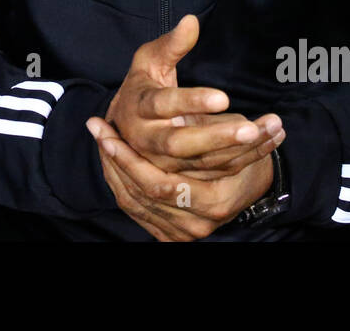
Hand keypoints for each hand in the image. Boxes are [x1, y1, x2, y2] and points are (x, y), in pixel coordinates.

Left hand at [88, 118, 282, 240]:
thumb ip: (214, 128)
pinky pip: (136, 209)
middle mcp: (197, 224)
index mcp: (213, 201)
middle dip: (116, 158)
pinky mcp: (172, 233)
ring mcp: (183, 232)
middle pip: (141, 192)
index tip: (106, 128)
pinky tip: (109, 156)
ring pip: (134, 201)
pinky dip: (121, 182)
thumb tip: (215, 115)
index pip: (159, 183)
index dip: (129, 157)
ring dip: (114, 167)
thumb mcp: (235, 131)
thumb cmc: (242, 146)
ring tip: (100, 135)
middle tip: (98, 128)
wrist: (250, 177)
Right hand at [103, 14, 276, 175]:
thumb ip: (171, 44)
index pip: (163, 105)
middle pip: (181, 144)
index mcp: (138, 107)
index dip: (191, 102)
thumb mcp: (148, 60)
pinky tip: (271, 138)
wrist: (125, 127)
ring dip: (241, 148)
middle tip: (250, 128)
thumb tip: (192, 21)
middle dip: (217, 137)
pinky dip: (248, 156)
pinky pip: (218, 170)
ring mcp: (166, 162)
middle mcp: (148, 140)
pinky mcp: (185, 174)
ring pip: (205, 161)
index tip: (223, 97)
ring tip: (272, 127)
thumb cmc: (143, 85)